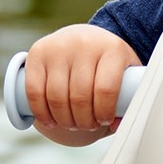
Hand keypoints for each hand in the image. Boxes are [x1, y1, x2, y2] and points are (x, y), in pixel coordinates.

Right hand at [24, 25, 141, 144]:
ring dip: (64, 120)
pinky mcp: (37, 52)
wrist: (84, 38)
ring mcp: (58, 47)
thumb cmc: (107, 62)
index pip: (106, 89)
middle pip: (80, 97)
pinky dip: (41, 112)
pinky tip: (50, 121)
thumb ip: (127, 98)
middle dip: (83, 121)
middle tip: (87, 126)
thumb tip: (115, 124)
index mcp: (112, 49)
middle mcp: (84, 44)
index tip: (104, 121)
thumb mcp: (125, 73)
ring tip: (72, 124)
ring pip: (56, 97)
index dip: (104, 112)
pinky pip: (35, 91)